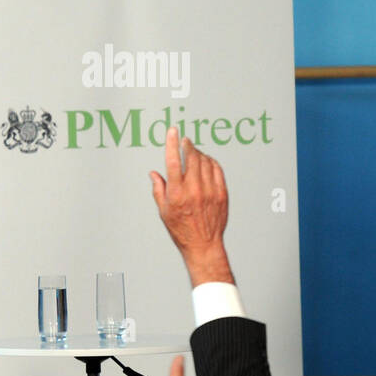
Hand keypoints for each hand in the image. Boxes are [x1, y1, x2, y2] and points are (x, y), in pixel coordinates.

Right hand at [150, 126, 233, 286]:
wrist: (204, 244)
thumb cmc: (181, 230)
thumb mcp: (164, 211)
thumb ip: (159, 189)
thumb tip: (153, 173)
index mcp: (177, 193)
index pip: (173, 161)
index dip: (172, 143)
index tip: (173, 131)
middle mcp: (194, 189)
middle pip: (192, 157)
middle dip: (187, 145)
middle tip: (185, 141)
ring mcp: (210, 191)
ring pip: (205, 162)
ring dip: (199, 153)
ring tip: (194, 152)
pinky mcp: (222, 194)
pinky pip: (218, 170)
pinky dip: (211, 162)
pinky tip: (207, 162)